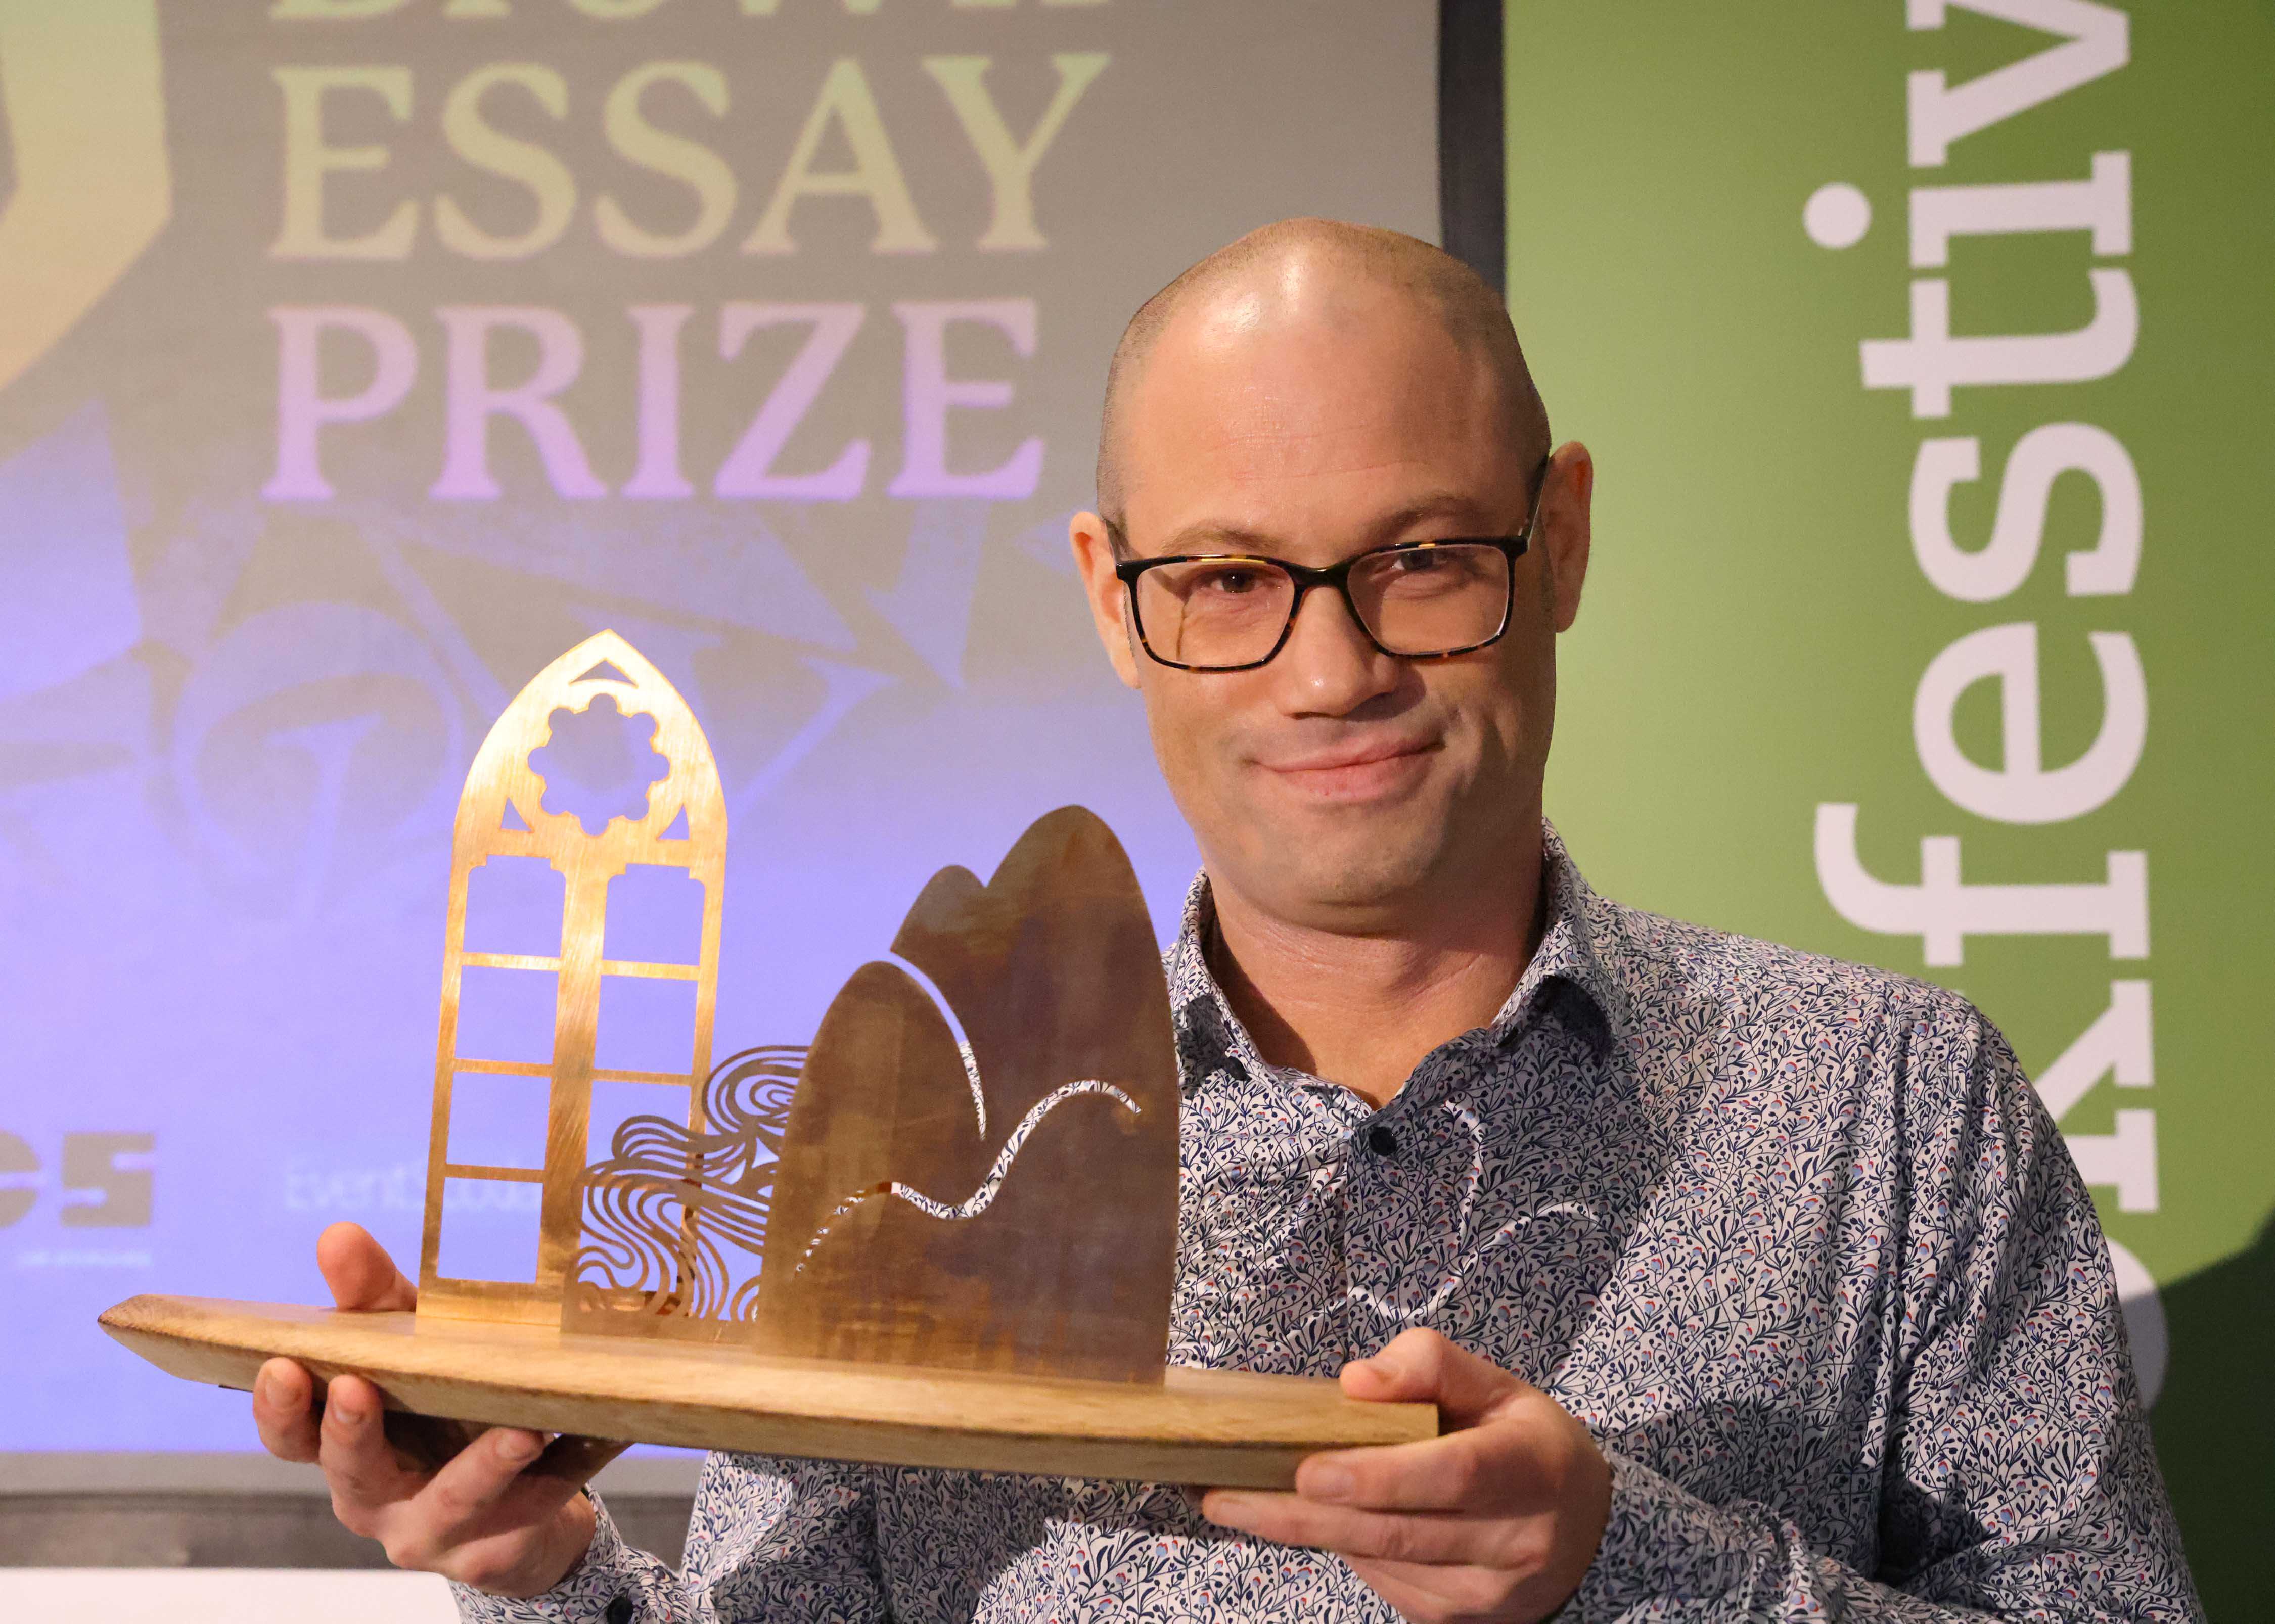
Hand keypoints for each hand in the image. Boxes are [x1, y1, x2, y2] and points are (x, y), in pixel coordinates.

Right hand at [250, 1221, 621, 1596]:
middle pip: (353, 1471)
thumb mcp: (413, 1348)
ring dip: (484, 1462)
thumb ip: (377, 1300)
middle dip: (351, 1432)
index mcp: (346, 1449)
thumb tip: (338, 1235)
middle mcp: (378, 1499)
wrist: (523, 1501)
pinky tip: (608, 1432)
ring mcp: (438, 1531)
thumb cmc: (448, 1409)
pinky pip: (541, 1501)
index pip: (292, 1436)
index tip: (281, 1364)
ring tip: (520, 1430)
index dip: (279, 1406)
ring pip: (454, 1498)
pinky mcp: (499, 1549)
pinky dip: (573, 1464)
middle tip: (357, 1387)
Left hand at [1201, 1329, 1610, 1623]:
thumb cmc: (1522, 1440)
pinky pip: (1383, 1580)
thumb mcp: (1494, 1382)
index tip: (1310, 1469)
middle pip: (1397, 1529)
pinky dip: (1341, 1546)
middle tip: (1226, 1492)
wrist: (1580, 1528)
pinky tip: (1308, 1518)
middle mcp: (1517, 1540)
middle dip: (1304, 1512)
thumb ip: (1427, 1365)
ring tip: (1235, 1500)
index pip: (1452, 1475)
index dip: (1378, 1476)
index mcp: (1531, 1468)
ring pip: (1381, 1559)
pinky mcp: (1459, 1618)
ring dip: (1304, 1531)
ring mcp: (1488, 1592)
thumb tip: (1355, 1381)